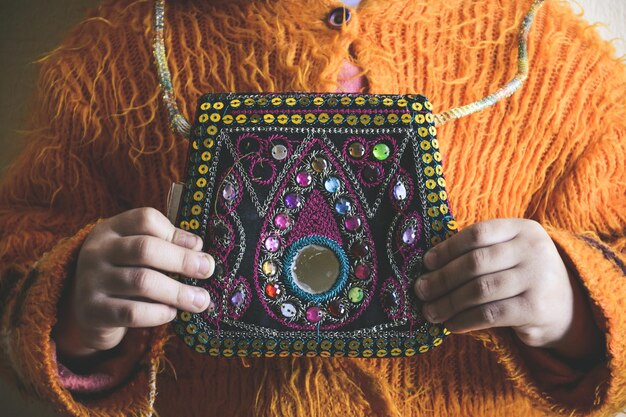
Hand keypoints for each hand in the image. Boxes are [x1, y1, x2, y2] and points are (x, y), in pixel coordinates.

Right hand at [53, 207, 214, 357]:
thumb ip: (164, 245)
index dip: (175, 232)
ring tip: (200, 300)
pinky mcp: (92, 312)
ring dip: (177, 292)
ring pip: (141, 282)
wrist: (88, 313)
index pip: (145, 220)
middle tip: (207, 271)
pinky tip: (171, 313)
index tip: (199, 247)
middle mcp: (96, 251)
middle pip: (145, 248)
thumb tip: (198, 248)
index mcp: (111, 229)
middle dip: (182, 260)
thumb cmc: (124, 276)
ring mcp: (91, 281)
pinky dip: (158, 313)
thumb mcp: (137, 254)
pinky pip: (132, 312)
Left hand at [414, 219, 602, 360]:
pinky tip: (451, 325)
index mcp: (523, 229)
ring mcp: (538, 278)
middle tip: (421, 290)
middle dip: (442, 278)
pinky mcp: (535, 309)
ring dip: (448, 303)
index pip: (477, 234)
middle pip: (475, 263)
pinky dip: (465, 320)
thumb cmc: (523, 276)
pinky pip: (490, 314)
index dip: (447, 248)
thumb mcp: (509, 253)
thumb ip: (479, 252)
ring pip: (479, 290)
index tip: (426, 263)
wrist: (567, 308)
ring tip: (430, 311)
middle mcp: (533, 250)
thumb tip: (428, 266)